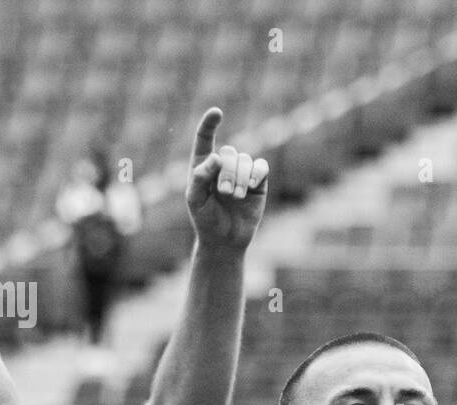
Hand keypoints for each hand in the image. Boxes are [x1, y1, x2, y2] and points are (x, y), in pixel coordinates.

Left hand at [186, 107, 268, 248]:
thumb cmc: (206, 220)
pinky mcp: (258, 182)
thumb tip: (215, 157)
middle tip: (225, 194)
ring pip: (246, 159)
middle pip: (228, 152)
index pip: (205, 138)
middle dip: (228, 172)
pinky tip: (252, 187)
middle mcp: (223, 165)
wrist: (225, 240)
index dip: (210, 123)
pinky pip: (261, 166)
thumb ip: (201, 177)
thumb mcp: (195, 200)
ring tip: (236, 197)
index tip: (217, 112)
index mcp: (203, 165)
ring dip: (241, 177)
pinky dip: (257, 174)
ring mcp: (242, 172)